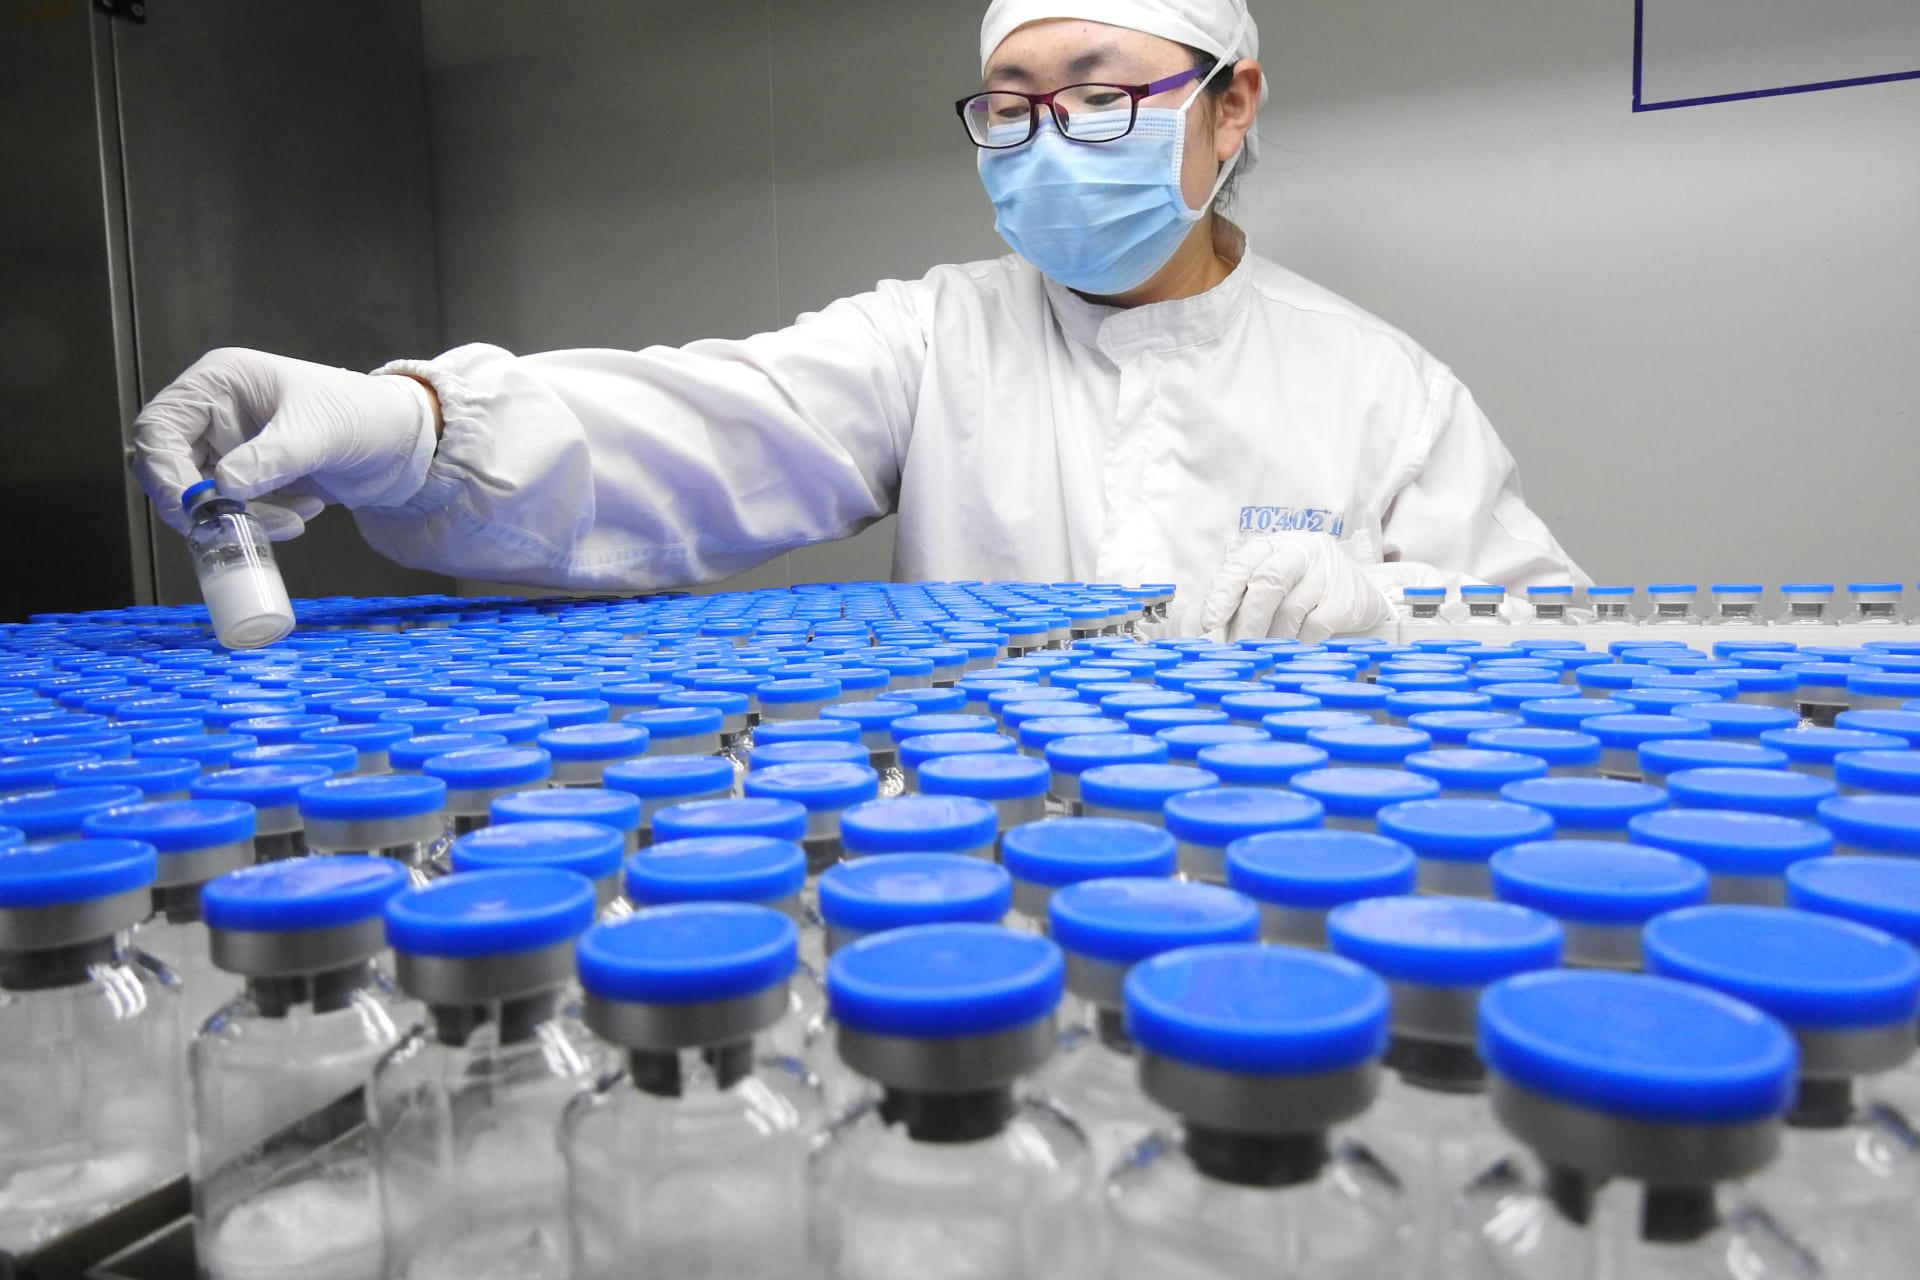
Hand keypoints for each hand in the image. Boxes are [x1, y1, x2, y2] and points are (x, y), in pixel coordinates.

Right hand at [133, 348, 434, 539]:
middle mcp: (214, 412)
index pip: (160, 426)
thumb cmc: (364, 415)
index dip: (165, 470)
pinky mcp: (249, 477)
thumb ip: (270, 458)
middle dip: (202, 503)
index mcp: (220, 382)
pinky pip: (232, 509)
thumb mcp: (318, 433)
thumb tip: (223, 487)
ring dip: (243, 516)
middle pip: (169, 466)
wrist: (402, 445)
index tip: (194, 507)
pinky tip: (305, 511)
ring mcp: (229, 446)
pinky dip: (261, 520)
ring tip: (295, 516)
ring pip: (202, 496)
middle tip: (237, 525)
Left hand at [1201, 532, 1395, 642]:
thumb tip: (1209, 635)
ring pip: (1290, 610)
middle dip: (1247, 622)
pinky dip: (1299, 644)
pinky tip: (1294, 651)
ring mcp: (1326, 573)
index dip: (1222, 594)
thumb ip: (1240, 602)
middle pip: (1267, 584)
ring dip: (1272, 639)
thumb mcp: (1269, 584)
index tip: (1209, 623)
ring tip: (1265, 654)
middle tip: (1236, 650)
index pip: (1241, 564)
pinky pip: (1314, 627)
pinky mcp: (1346, 600)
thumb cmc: (1300, 589)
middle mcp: (1300, 552)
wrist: (1359, 591)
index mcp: (1271, 546)